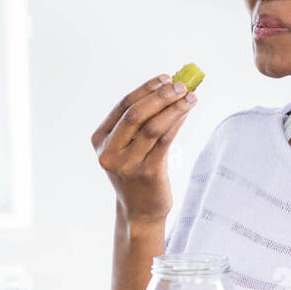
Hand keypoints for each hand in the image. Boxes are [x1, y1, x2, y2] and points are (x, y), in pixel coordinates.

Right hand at [90, 74, 198, 226]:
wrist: (139, 212)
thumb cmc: (137, 174)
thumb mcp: (128, 148)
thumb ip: (139, 123)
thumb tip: (168, 89)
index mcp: (100, 140)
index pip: (123, 106)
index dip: (146, 89)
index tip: (165, 77)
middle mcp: (110, 152)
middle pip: (136, 114)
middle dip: (161, 96)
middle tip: (180, 85)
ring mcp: (128, 164)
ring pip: (153, 126)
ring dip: (174, 108)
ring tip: (190, 97)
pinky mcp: (148, 173)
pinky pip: (165, 141)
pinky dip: (177, 123)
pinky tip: (187, 113)